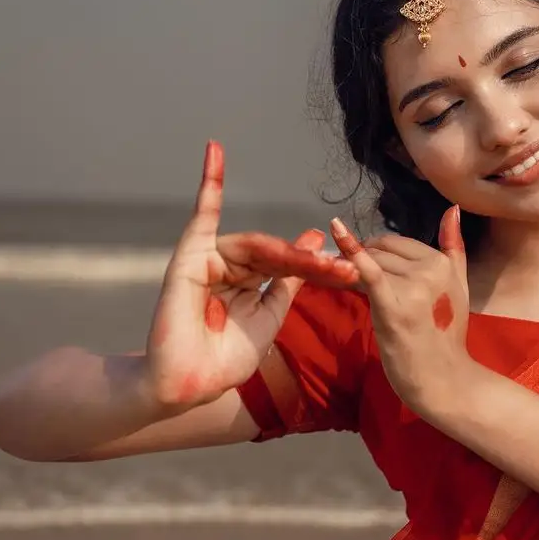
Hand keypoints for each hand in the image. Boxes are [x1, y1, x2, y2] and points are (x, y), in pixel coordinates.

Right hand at [144, 140, 358, 409]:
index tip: (349, 273)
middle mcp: (228, 266)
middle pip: (276, 254)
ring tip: (317, 264)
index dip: (318, 268)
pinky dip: (208, 182)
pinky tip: (215, 153)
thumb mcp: (270, 316)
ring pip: (258, 247)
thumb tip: (315, 240)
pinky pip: (201, 216)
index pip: (287, 265)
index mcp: (246, 280)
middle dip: (310, 263)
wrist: (190, 386)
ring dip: (290, 254)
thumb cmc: (226, 358)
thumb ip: (289, 279)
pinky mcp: (189, 257)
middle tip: (343, 269)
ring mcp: (208, 259)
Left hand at [328, 205, 474, 414]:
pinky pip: (369, 273)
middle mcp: (430, 269)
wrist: (443, 379)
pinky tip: (338, 231)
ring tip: (349, 289)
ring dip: (352, 271)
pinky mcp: (393, 307)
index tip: (367, 271)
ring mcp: (413, 287)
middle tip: (357, 284)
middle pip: (381, 251)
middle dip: (364, 261)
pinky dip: (352, 252)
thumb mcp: (459, 286)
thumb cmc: (447, 336)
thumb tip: (451, 208)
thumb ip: (454, 247)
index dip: (378, 254)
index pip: (398, 243)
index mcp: (443, 262)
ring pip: (370, 264)